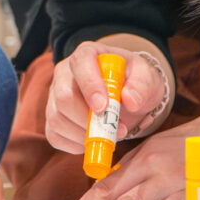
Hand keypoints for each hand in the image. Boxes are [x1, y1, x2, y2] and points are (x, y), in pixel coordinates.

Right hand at [46, 40, 166, 153]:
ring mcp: (55, 95)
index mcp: (88, 54)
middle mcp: (65, 72)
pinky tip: (94, 139)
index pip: (80, 63)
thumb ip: (142, 85)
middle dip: (88, 120)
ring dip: (85, 135)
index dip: (89, 85)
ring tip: (110, 136)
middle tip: (117, 130)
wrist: (127, 95)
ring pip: (57, 119)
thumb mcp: (147, 77)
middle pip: (64, 96)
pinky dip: (76, 144)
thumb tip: (130, 101)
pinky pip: (55, 136)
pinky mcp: (52, 118)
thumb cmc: (133, 82)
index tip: (104, 107)